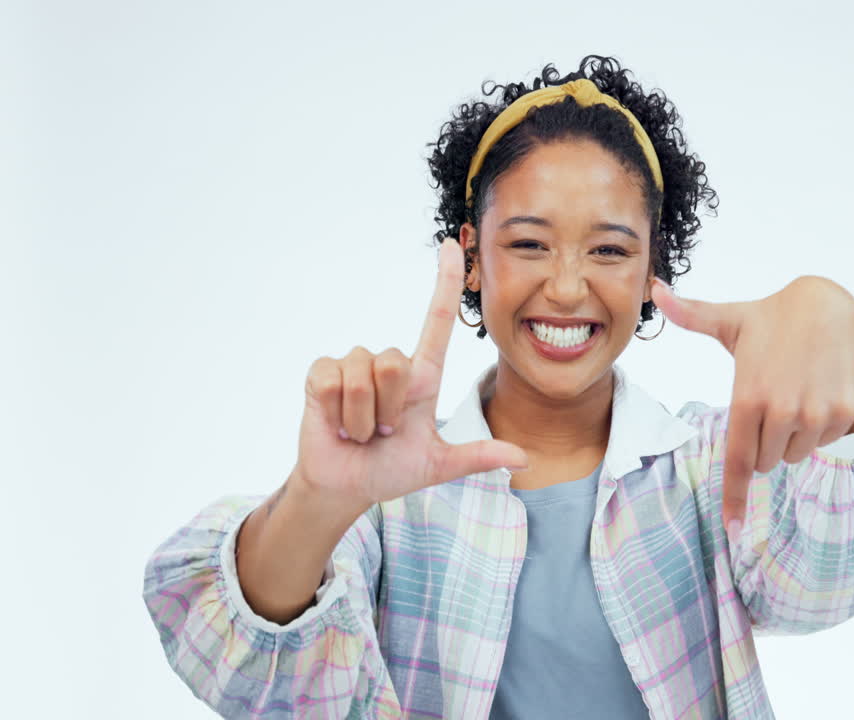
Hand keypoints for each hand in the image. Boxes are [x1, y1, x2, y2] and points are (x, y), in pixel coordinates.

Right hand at [294, 238, 528, 508]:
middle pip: (395, 364)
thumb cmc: (392, 468)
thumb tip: (523, 458)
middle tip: (383, 431)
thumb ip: (477, 457)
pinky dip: (338, 417)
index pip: (437, 320)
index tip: (452, 244)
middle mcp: (389, 362)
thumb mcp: (437, 464)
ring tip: (360, 431)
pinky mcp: (321, 374)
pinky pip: (332, 385)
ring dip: (363, 420)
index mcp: (422, 376)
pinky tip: (337, 426)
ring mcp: (353, 365)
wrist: (347, 485)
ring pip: (364, 379)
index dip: (444, 281)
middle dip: (388, 411)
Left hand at [649, 276, 853, 542]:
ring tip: (793, 394)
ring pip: (794, 454)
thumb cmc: (771, 319)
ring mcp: (816, 414)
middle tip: (768, 403)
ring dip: (790, 437)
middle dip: (762, 443)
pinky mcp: (843, 413)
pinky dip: (817, 427)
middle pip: (766, 461)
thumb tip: (655, 290)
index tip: (732, 529)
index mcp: (749, 397)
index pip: (739, 461)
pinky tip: (815, 392)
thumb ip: (690, 315)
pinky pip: (822, 442)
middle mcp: (783, 411)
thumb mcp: (731, 320)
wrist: (831, 307)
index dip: (735, 497)